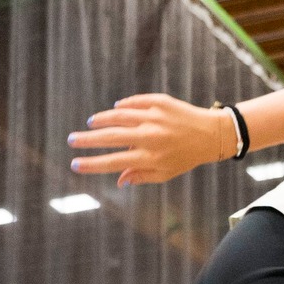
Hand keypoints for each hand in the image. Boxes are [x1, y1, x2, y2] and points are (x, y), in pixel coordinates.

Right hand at [67, 94, 238, 186]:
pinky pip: (134, 103)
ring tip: (90, 123)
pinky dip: (122, 107)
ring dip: (102, 119)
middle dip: (87, 140)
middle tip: (72, 140)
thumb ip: (141, 176)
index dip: (92, 164)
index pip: (114, 162)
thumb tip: (119, 180)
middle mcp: (150, 137)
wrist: (212, 134)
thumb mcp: (165, 173)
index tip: (75, 164)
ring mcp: (154, 117)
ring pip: (119, 116)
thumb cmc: (186, 157)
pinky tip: (114, 110)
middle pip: (111, 138)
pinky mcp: (160, 102)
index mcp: (150, 158)